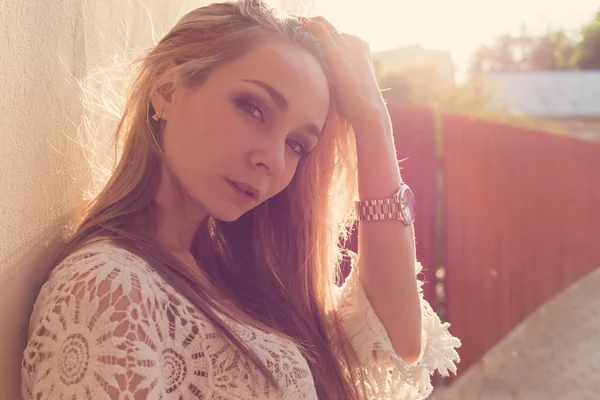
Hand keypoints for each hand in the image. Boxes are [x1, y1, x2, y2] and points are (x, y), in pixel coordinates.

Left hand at [301, 16, 388, 131]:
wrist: (368, 111)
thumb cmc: (355, 106)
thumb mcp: (346, 84)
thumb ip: (335, 75)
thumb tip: (316, 80)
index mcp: (359, 48)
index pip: (336, 35)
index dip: (318, 35)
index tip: (302, 38)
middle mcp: (354, 41)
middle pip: (329, 28)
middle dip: (310, 26)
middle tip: (290, 28)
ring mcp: (347, 44)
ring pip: (322, 25)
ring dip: (304, 24)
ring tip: (288, 27)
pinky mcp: (337, 51)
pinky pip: (318, 29)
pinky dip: (304, 25)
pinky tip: (292, 27)